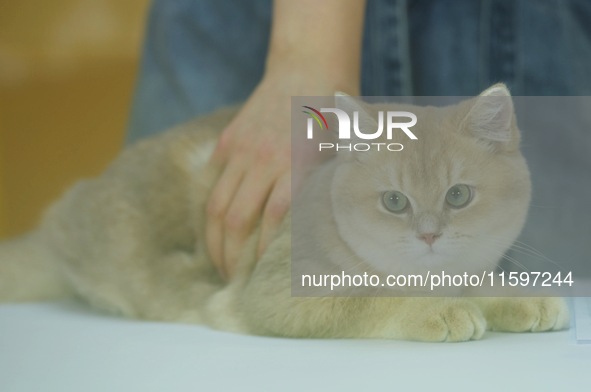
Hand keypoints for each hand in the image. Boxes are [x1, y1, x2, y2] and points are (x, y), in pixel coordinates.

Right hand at [206, 71, 329, 278]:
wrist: (307, 67)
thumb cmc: (332, 113)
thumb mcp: (341, 150)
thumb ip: (328, 189)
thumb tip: (322, 232)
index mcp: (296, 165)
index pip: (271, 222)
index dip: (263, 254)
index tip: (261, 276)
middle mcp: (265, 160)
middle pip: (235, 218)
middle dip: (230, 255)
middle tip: (232, 279)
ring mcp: (243, 149)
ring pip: (218, 203)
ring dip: (214, 237)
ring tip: (217, 261)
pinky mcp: (230, 139)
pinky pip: (215, 178)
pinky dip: (212, 205)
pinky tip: (215, 226)